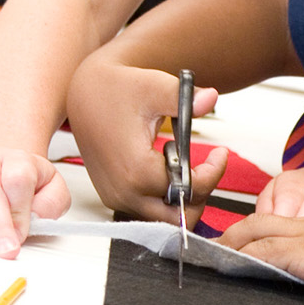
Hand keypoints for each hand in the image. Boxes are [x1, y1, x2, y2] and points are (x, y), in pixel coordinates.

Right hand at [65, 61, 227, 219]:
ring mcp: (117, 197)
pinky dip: (165, 196)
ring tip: (184, 165)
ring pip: (163, 217)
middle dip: (199, 194)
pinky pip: (147, 209)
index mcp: (136, 170)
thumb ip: (184, 97)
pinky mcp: (113, 196)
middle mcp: (124, 191)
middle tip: (206, 167)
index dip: (212, 174)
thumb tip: (210, 98)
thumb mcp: (153, 87)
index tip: (219, 155)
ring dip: (182, 196)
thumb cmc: (116, 89)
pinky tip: (168, 169)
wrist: (84, 93)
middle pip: (177, 217)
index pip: (190, 190)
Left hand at [222, 209, 303, 304]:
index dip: (253, 233)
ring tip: (214, 263)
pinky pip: (266, 251)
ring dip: (231, 247)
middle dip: (233, 236)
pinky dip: (244, 258)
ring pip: (256, 234)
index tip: (238, 246)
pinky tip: (232, 268)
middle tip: (215, 253)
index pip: (279, 222)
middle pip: (259, 223)